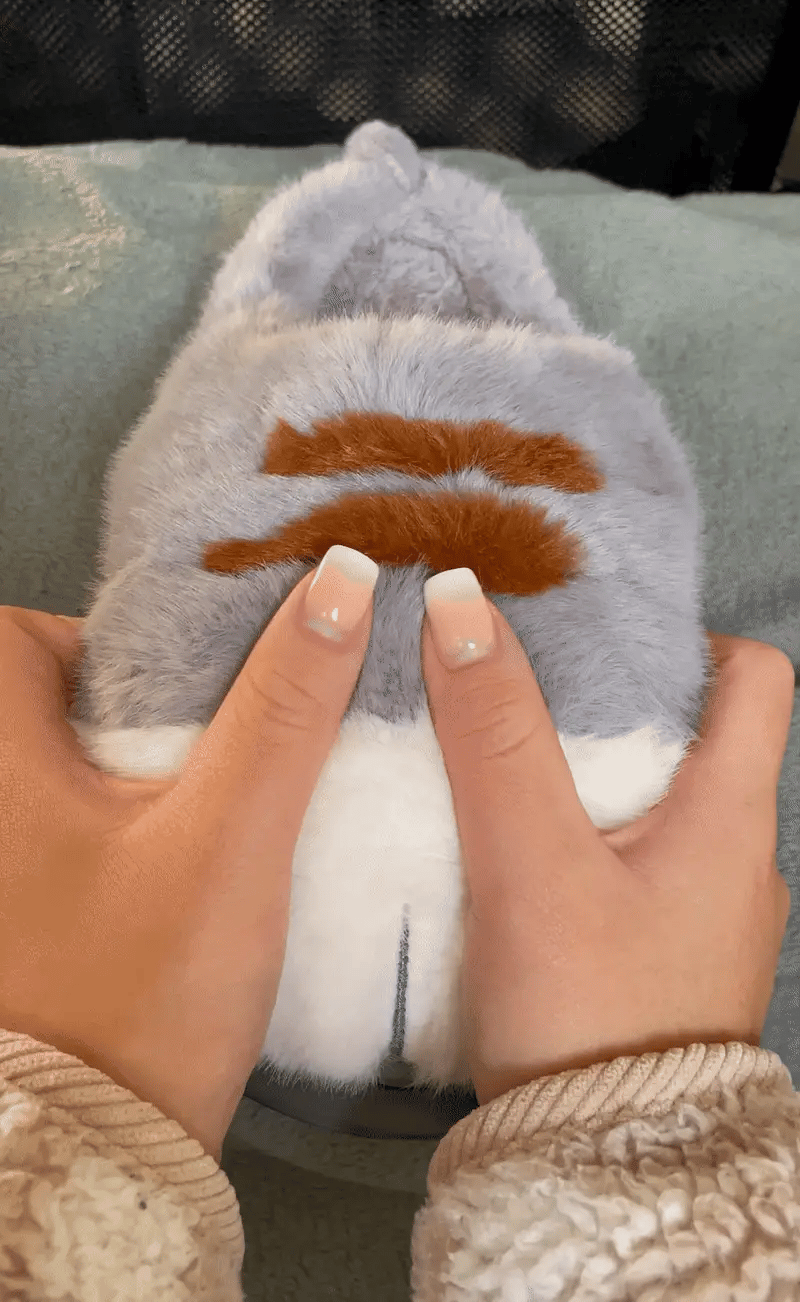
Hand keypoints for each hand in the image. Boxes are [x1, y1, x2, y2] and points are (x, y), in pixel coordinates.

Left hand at [0, 545, 377, 1161]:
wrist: (104, 1159)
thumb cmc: (140, 997)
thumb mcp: (228, 838)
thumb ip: (284, 709)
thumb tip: (340, 583)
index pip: (30, 637)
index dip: (116, 638)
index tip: (197, 668)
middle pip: (64, 700)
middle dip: (156, 702)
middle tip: (234, 723)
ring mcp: (13, 865)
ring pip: (87, 767)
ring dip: (162, 762)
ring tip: (243, 776)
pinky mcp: (42, 912)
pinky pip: (96, 828)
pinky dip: (153, 819)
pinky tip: (218, 844)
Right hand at [421, 568, 794, 1106]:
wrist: (597, 1172)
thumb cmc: (587, 1011)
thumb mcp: (531, 859)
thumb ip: (496, 734)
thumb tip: (460, 599)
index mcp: (733, 815)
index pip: (755, 679)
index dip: (687, 638)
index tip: (599, 635)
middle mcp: (738, 858)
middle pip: (694, 736)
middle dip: (609, 702)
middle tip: (520, 690)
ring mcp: (705, 916)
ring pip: (654, 805)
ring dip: (587, 775)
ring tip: (501, 763)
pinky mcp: (662, 960)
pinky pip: (631, 867)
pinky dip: (582, 840)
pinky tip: (512, 852)